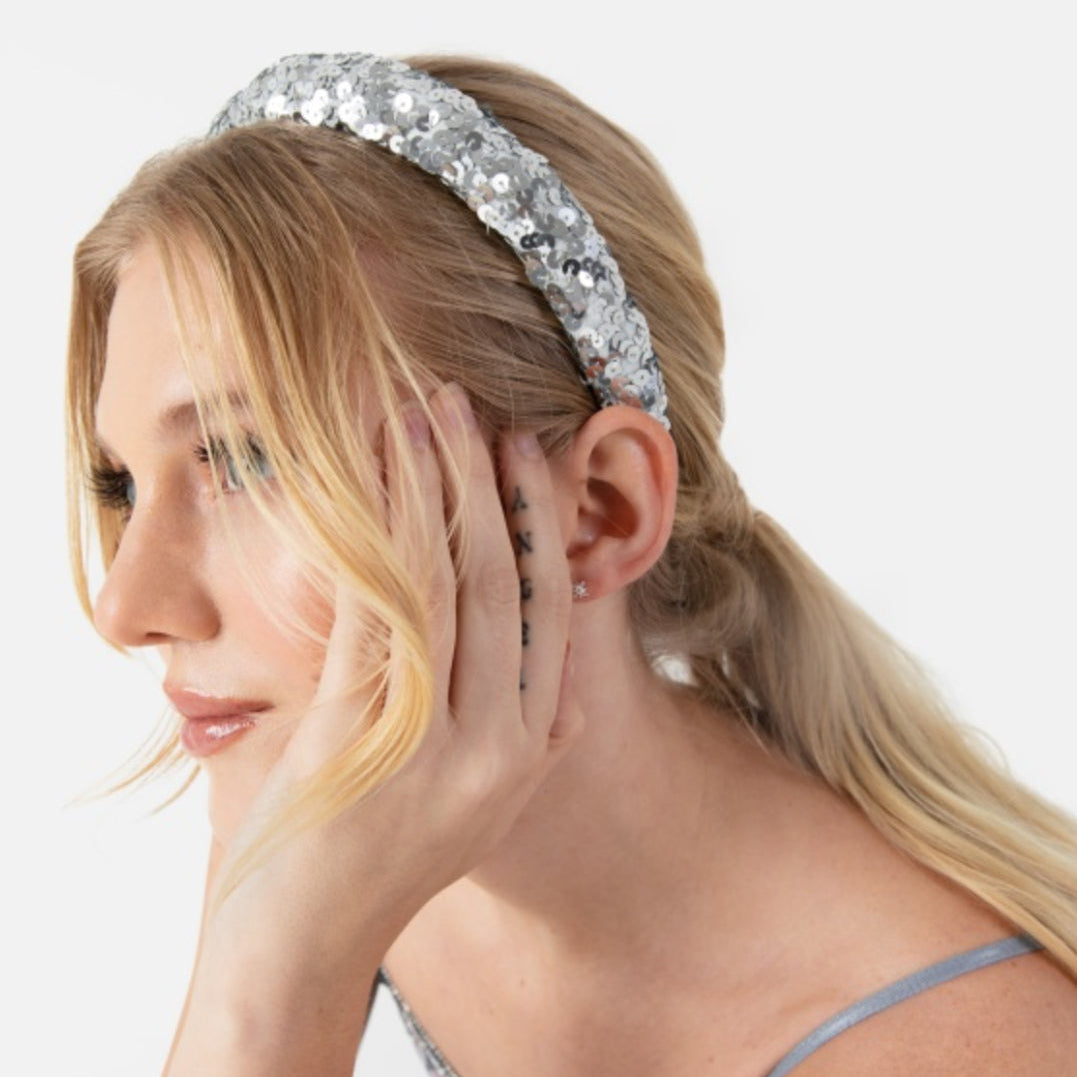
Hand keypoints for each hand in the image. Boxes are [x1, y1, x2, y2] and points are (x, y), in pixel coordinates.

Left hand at [177, 383, 581, 1069]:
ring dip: (436, 486)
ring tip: (427, 413)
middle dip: (490, 484)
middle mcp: (496, 744)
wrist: (305, 940)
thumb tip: (566, 676)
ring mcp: (431, 741)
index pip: (553, 614)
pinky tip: (375, 473)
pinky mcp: (360, 733)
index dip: (541, 527)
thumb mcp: (484, 806)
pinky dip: (380, 529)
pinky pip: (382, 608)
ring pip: (448, 581)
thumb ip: (530, 741)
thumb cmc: (383, 859)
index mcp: (530, 751)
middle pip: (505, 583)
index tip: (526, 460)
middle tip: (473, 410)